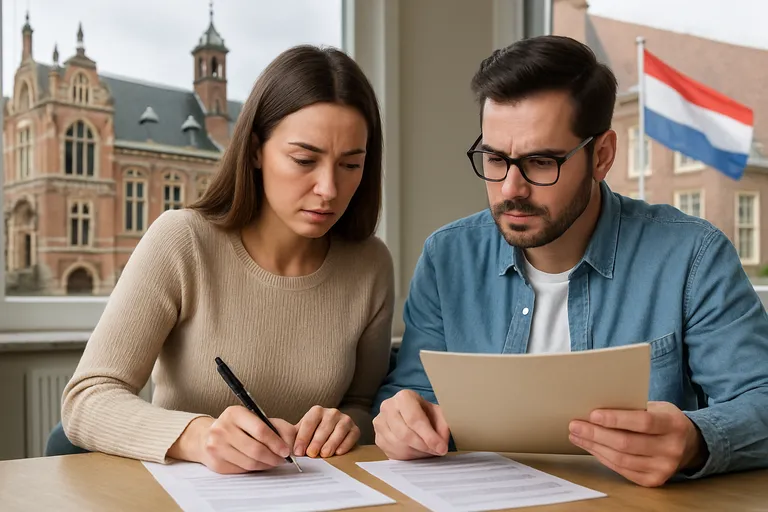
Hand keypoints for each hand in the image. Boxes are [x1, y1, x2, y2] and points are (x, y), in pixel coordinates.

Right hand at [174, 406, 296, 473]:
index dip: (276, 443)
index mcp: (235, 413)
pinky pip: (242, 470)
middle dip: (273, 457)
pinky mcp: (216, 462)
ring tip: (273, 461)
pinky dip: (254, 469)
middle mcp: (222, 428)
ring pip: (250, 462)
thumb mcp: (256, 418)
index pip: (261, 430)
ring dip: (266, 464)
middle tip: (282, 459)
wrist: (207, 435)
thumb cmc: (238, 426)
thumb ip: (277, 427)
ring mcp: (216, 446)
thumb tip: (291, 444)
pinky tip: (259, 463)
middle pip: (255, 449)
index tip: (286, 450)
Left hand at [293, 406, 359, 457]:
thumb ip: (294, 438)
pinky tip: (338, 452)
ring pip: (339, 430)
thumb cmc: (314, 436)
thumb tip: (285, 448)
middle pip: (324, 427)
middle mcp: (332, 412)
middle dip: (316, 441)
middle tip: (311, 454)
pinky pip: (351, 435)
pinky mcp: (355, 429)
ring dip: (331, 443)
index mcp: (317, 411)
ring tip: (324, 454)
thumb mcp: (303, 434)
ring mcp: (345, 419)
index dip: (303, 437)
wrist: (332, 436)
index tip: (298, 451)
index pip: (309, 423)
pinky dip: (345, 444)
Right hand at [373, 389, 449, 459]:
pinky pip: (392, 452)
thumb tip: (441, 443)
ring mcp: (380, 422)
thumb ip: (443, 426)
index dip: (429, 436)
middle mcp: (388, 407)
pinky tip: (415, 452)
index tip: (441, 448)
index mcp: (404, 397)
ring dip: (416, 452)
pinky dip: (407, 456)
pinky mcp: (377, 438)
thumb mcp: (438, 414)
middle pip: (405, 434)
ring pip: (398, 445)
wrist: (410, 416)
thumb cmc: (425, 414)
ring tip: (427, 451)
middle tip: (436, 451)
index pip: (414, 419)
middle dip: (423, 446)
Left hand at [568, 401, 706, 486]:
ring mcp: (664, 468)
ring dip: (594, 446)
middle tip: (575, 425)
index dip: (616, 419)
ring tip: (577, 435)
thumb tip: (595, 406)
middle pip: (627, 443)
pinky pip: (622, 470)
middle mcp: (671, 449)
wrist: (687, 444)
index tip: (592, 414)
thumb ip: (633, 407)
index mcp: (673, 424)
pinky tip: (591, 447)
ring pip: (621, 459)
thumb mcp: (655, 407)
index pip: (642, 422)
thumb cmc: (663, 419)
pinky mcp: (654, 481)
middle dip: (596, 434)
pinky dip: (602, 457)